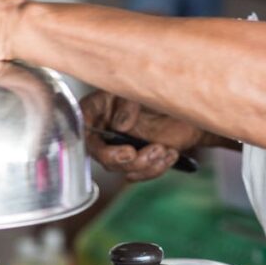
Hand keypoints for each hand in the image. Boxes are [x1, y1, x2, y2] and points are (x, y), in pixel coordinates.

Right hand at [81, 91, 210, 181]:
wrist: (183, 105)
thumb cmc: (154, 92)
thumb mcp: (139, 91)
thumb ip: (127, 105)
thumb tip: (119, 125)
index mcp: (97, 109)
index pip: (83, 129)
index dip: (95, 144)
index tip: (123, 149)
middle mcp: (103, 130)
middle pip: (101, 155)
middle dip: (121, 160)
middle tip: (137, 154)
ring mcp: (119, 147)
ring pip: (122, 168)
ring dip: (143, 165)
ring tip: (162, 150)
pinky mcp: (136, 160)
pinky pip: (140, 173)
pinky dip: (156, 167)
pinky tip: (170, 154)